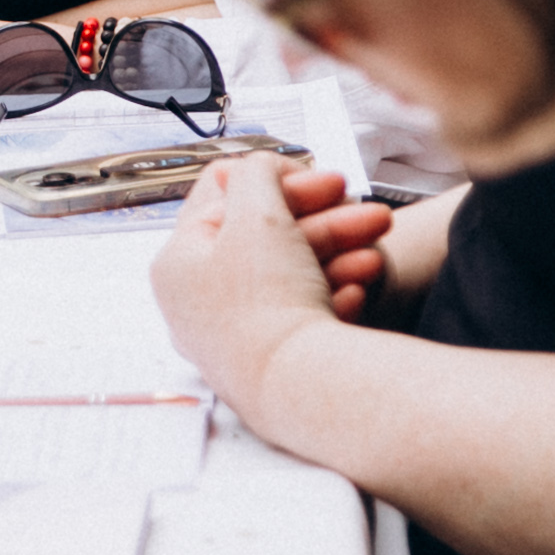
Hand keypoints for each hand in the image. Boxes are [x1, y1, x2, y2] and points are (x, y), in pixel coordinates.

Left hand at [152, 154, 389, 418]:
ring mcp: (230, 331)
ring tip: (376, 255)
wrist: (296, 387)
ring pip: (289, 274)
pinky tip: (358, 291)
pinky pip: (299, 312)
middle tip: (368, 214)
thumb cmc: (267, 304)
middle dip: (325, 220)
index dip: (277, 180)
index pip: (222, 198)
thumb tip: (258, 167)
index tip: (321, 179)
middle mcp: (198, 298)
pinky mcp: (265, 358)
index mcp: (179, 260)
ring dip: (339, 255)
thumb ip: (256, 175)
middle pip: (264, 237)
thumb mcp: (259, 213)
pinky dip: (331, 294)